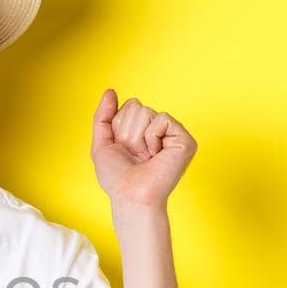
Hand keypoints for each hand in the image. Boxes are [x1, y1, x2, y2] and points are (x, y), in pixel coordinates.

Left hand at [90, 88, 196, 209]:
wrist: (130, 196)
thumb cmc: (118, 177)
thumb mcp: (102, 143)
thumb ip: (103, 116)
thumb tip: (110, 91)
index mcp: (143, 129)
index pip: (128, 106)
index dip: (118, 128)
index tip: (124, 150)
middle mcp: (159, 129)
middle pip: (135, 105)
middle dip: (126, 132)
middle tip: (135, 155)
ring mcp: (173, 133)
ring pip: (145, 111)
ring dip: (136, 138)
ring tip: (145, 156)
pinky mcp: (184, 139)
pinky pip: (161, 118)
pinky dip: (151, 138)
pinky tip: (156, 154)